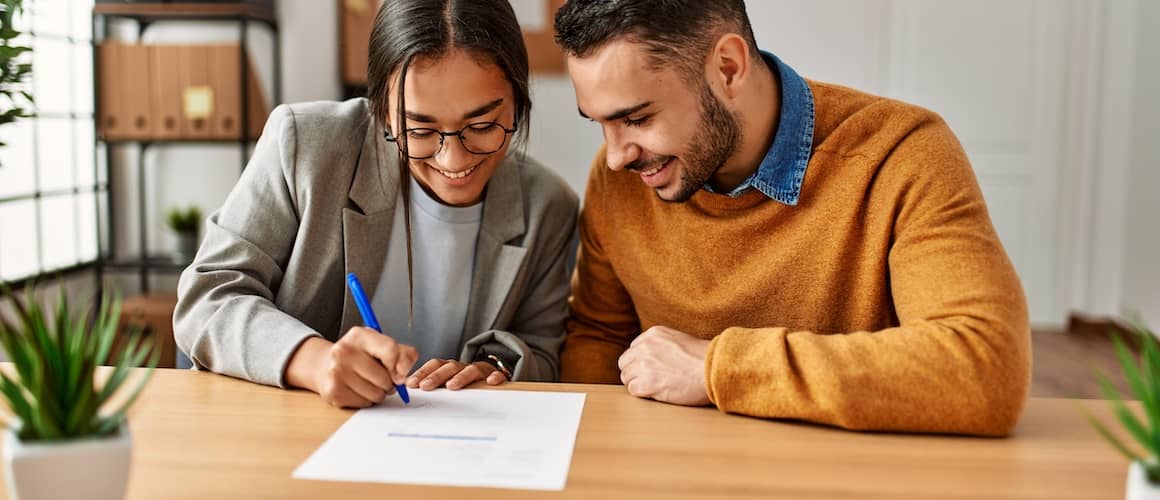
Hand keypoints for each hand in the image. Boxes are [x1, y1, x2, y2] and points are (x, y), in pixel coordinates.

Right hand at [285, 327, 417, 407]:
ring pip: (376, 394)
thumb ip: (403, 354)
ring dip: (378, 393)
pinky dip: (366, 400)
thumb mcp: (382, 346)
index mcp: (360, 335)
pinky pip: (364, 403)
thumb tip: (403, 373)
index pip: (390, 350)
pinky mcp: (333, 391)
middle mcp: (344, 351)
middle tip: (380, 378)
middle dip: (389, 382)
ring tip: (369, 383)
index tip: (400, 372)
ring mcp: (336, 372)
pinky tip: (358, 389)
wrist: (325, 364)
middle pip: (384, 378)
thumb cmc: (360, 355)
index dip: (400, 365)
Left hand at [406, 359, 507, 390]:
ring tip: (451, 386)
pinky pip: (496, 374)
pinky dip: (494, 377)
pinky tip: (489, 382)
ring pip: (471, 370)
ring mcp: (480, 370)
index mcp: (450, 367)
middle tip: (426, 386)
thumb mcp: (448, 382)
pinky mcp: (495, 375)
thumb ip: (432, 385)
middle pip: (450, 367)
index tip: (412, 384)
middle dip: (436, 376)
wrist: (492, 376)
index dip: (423, 373)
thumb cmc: (465, 382)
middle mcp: (463, 367)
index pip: (435, 365)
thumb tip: (407, 391)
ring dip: (461, 377)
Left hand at [618, 325, 711, 405]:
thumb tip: (651, 358)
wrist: (714, 369)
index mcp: (652, 334)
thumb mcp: (678, 340)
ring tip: (656, 387)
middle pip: (625, 363)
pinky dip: (643, 394)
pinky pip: (633, 390)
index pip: (633, 349)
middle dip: (635, 372)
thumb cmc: (703, 358)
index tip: (651, 368)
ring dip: (638, 384)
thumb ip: (661, 345)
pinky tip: (658, 392)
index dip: (640, 361)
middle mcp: (645, 347)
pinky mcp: (648, 383)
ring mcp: (645, 364)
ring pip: (626, 377)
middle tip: (649, 380)